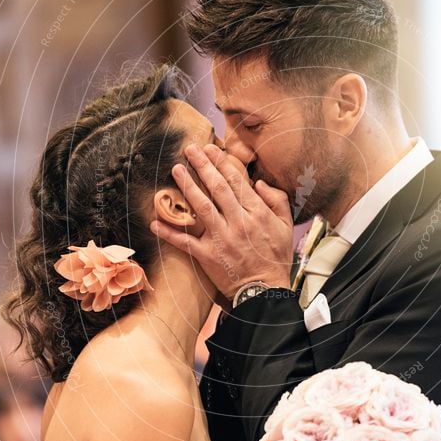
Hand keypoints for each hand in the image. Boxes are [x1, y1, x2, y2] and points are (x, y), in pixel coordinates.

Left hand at [150, 143, 293, 299]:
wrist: (265, 291)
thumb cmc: (275, 259)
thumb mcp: (286, 227)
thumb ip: (277, 200)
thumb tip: (259, 183)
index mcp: (257, 213)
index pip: (237, 182)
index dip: (222, 163)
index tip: (211, 149)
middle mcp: (238, 222)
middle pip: (218, 188)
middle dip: (203, 166)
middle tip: (190, 149)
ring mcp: (221, 239)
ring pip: (201, 207)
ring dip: (187, 187)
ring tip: (176, 170)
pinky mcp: (208, 256)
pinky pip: (185, 242)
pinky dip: (169, 232)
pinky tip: (155, 221)